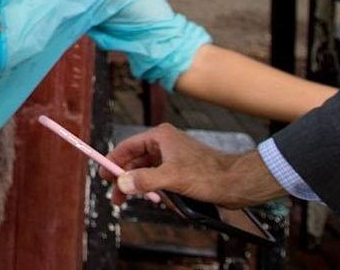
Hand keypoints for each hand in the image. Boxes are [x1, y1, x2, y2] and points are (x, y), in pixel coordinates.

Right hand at [103, 124, 285, 207]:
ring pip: (148, 173)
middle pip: (135, 162)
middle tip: (118, 199)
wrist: (236, 183)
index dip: (113, 162)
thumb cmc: (207, 175)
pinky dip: (159, 191)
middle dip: (127, 181)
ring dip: (145, 189)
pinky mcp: (181, 170)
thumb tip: (122, 183)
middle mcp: (164, 144)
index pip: (127, 147)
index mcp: (160, 137)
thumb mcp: (171, 178)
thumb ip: (144, 180)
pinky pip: (161, 180)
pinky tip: (165, 202)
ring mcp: (173, 158)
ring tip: (148, 202)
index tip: (103, 177)